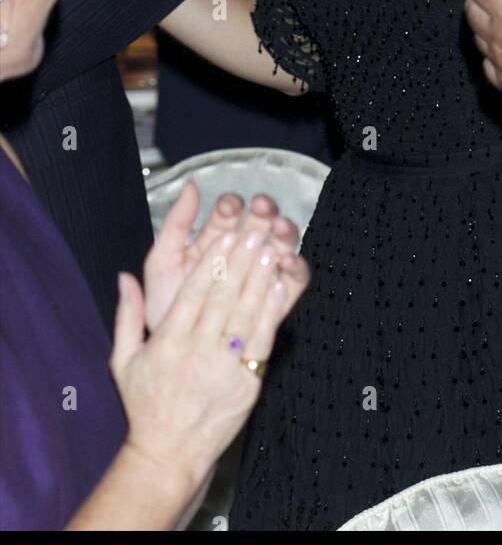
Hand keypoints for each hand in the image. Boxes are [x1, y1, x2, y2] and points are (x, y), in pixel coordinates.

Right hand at [111, 209, 309, 494]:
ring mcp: (223, 369)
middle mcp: (196, 353)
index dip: (211, 263)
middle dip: (240, 262)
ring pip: (244, 316)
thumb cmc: (146, 406)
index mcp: (167, 344)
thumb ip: (126, 316)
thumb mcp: (123, 361)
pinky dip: (271, 315)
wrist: (169, 455)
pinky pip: (260, 344)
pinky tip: (279, 290)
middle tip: (254, 231)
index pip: (192, 294)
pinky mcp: (246, 384)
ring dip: (259, 280)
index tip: (224, 236)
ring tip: (270, 250)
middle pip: (222, 299)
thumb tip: (123, 276)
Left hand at [144, 183, 300, 331]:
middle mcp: (241, 255)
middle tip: (263, 207)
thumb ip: (175, 225)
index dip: (230, 205)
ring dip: (284, 234)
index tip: (229, 205)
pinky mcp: (278, 301)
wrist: (176, 359)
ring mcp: (261, 277)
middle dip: (262, 213)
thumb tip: (190, 184)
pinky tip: (289, 262)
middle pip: (259, 225)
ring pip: (280, 247)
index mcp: (213, 243)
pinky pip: (293, 283)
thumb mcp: (162, 265)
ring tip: (280, 229)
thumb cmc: (166, 312)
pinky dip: (295, 269)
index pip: (227, 214)